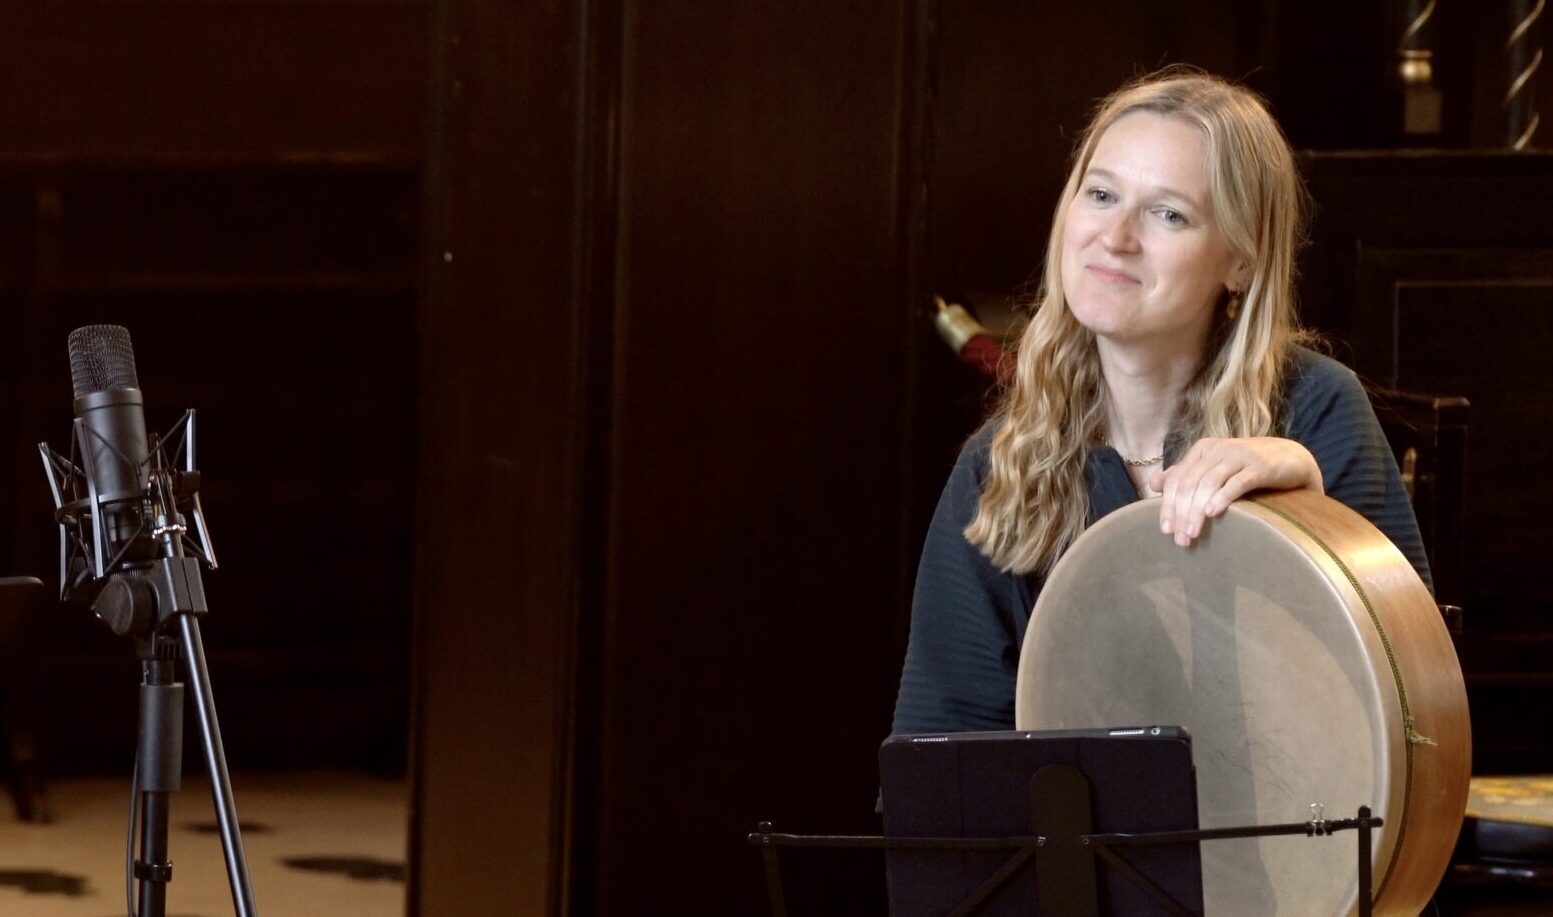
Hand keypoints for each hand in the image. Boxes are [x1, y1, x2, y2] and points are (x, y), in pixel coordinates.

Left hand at [1149, 437, 1321, 546]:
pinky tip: (1212, 513)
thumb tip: (1153, 485)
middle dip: (1181, 513)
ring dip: (1197, 511)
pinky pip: (1236, 483)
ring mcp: (1239, 456)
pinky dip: (1222, 497)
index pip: (1177, 479)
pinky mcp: (1259, 467)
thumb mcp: (1214, 466)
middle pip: (1190, 483)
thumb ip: (1185, 473)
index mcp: (1202, 449)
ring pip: (1208, 484)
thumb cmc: (1248, 466)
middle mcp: (1217, 450)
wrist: (1291, 457)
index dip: (1168, 505)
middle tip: (1179, 539)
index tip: (1165, 531)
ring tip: (1192, 534)